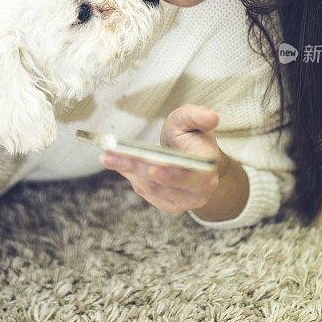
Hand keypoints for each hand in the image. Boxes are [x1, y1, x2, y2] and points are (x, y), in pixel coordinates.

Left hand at [99, 104, 223, 214]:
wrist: (196, 157)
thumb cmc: (191, 136)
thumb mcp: (191, 119)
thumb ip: (198, 115)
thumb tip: (212, 116)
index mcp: (209, 167)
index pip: (192, 175)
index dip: (173, 174)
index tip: (152, 168)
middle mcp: (201, 189)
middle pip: (165, 184)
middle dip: (136, 169)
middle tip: (109, 156)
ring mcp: (187, 201)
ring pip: (153, 190)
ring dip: (129, 172)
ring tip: (109, 157)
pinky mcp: (174, 206)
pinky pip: (149, 195)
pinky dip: (134, 179)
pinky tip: (122, 166)